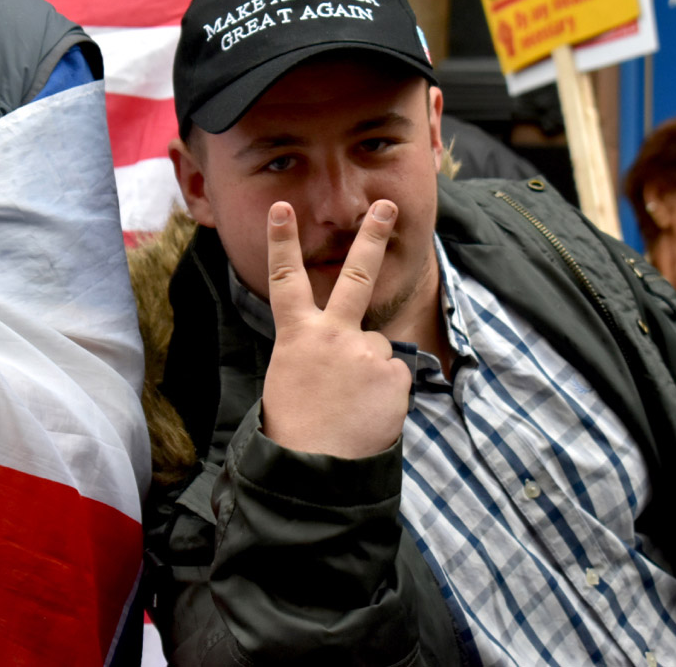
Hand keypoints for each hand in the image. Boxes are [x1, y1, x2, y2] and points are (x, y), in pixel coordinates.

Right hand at [260, 200, 410, 458]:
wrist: (314, 470)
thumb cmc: (295, 429)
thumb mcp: (290, 379)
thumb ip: (318, 353)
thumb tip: (350, 354)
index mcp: (298, 336)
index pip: (286, 280)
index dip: (282, 242)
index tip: (283, 209)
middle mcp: (333, 334)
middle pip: (354, 275)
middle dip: (371, 237)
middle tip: (387, 205)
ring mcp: (366, 351)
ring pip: (376, 349)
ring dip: (369, 374)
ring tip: (351, 407)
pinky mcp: (393, 374)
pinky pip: (393, 379)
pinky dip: (385, 396)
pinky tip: (367, 416)